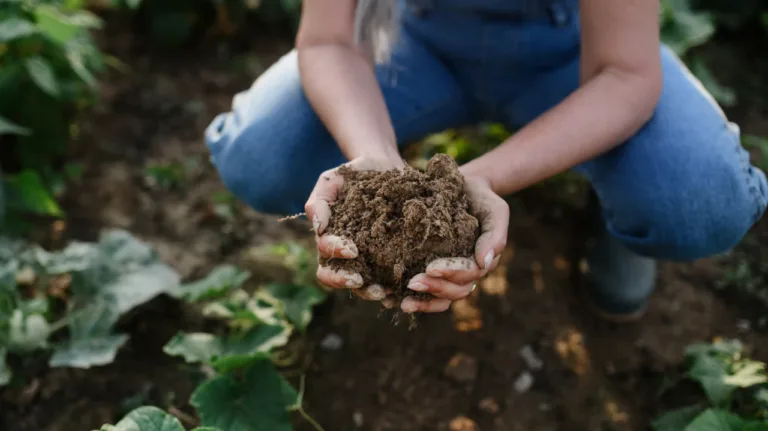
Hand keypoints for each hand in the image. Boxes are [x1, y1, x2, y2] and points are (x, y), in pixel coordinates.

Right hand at [305, 156, 404, 300]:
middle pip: (336, 277)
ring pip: (361, 284)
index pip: (325, 255)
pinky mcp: (390, 257)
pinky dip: (393, 287)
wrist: (384, 166)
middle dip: (345, 281)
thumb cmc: (353, 174)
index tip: (352, 250)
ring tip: (384, 291)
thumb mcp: (331, 181)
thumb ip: (318, 202)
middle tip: (360, 281)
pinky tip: (402, 288)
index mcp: (329, 238)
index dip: (335, 255)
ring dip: (369, 291)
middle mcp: (345, 253)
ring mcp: (367, 258)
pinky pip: (388, 278)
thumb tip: (318, 228)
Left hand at [398, 175, 508, 312]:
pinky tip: (389, 300)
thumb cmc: (482, 199)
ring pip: (440, 298)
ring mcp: (448, 274)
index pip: (469, 274)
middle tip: (411, 283)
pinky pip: (424, 291)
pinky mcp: (430, 270)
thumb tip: (484, 263)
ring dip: (422, 302)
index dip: (451, 273)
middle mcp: (465, 273)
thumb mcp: (495, 211)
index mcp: (481, 262)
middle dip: (434, 289)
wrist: (465, 188)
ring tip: (401, 302)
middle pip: (454, 291)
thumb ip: (494, 236)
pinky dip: (410, 298)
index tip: (430, 267)